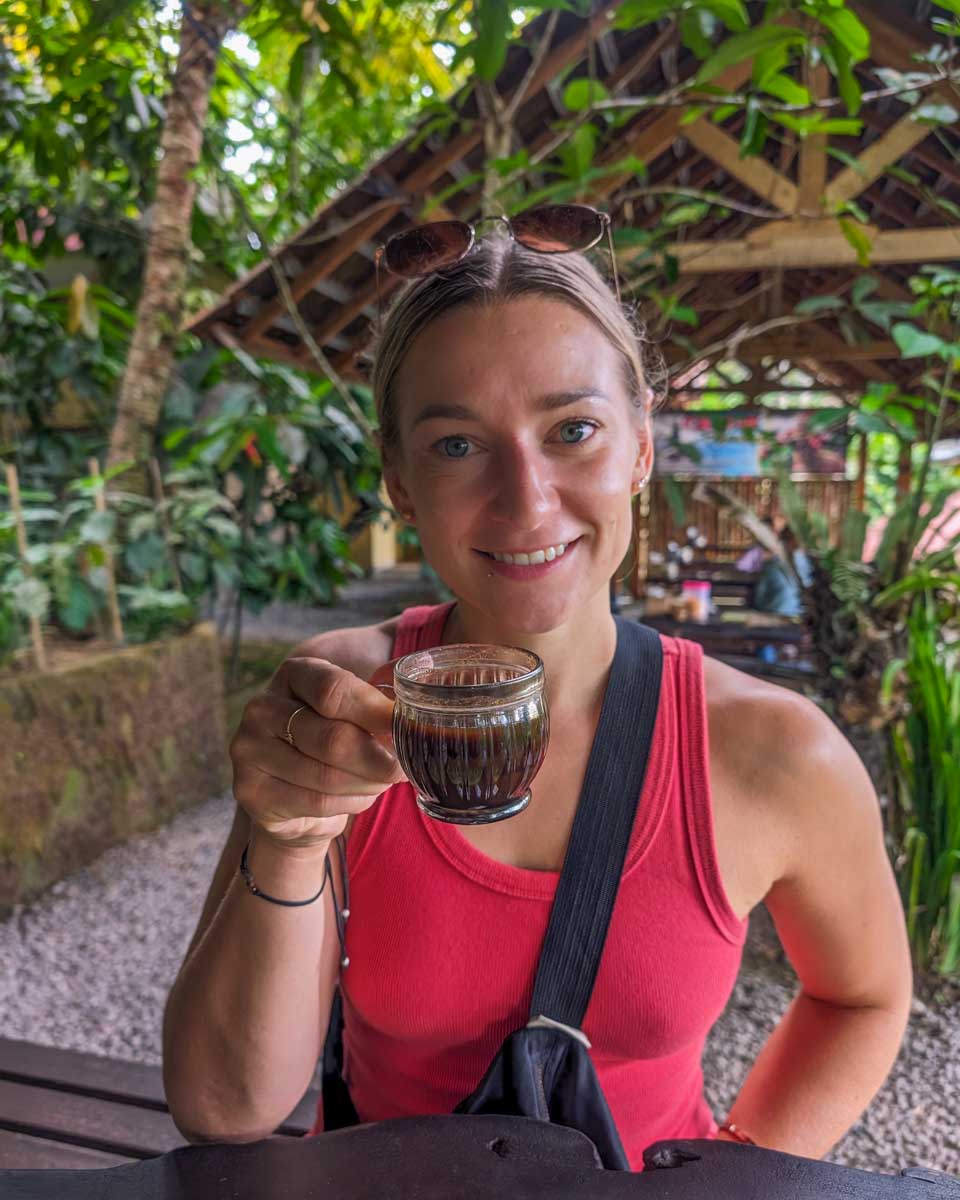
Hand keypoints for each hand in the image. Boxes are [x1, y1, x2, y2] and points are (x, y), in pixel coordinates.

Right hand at [230, 656, 403, 850]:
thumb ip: (377, 705)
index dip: (375, 711)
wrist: (292, 793)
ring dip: (368, 783)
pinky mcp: (250, 790)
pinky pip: (316, 802)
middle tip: (404, 766)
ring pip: (327, 775)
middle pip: (333, 738)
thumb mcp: (352, 711)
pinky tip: (362, 796)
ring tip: (384, 781)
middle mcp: (262, 707)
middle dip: (378, 758)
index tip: (407, 728)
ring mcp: (249, 749)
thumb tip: (415, 715)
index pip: (334, 690)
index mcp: (293, 674)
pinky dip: (351, 802)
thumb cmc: (332, 740)